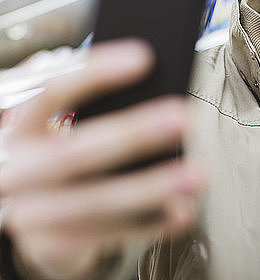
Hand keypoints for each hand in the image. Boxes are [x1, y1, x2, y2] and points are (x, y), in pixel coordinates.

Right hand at [0, 40, 205, 279]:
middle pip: (75, 153)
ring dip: (152, 188)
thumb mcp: (64, 134)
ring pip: (97, 202)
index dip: (96, 74)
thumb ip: (100, 116)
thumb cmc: (62, 161)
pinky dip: (151, 225)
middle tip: (184, 118)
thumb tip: (162, 96)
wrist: (30, 219)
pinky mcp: (54, 246)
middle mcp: (18, 172)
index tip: (145, 57)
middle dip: (133, 134)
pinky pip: (110, 236)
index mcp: (22, 130)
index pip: (54, 93)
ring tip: (198, 175)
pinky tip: (183, 211)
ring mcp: (32, 215)